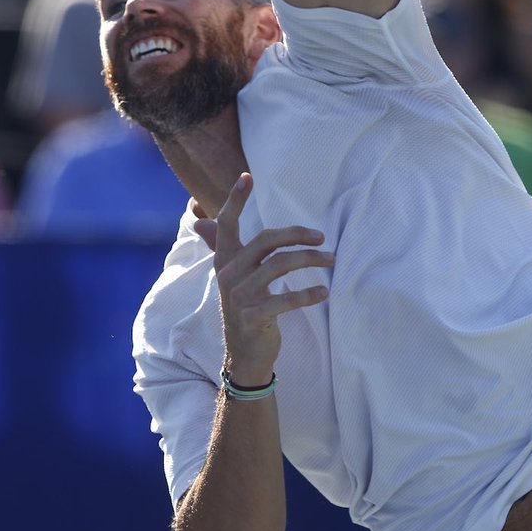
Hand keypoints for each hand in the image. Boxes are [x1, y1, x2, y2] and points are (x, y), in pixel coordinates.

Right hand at [193, 173, 332, 384]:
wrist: (244, 354)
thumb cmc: (245, 308)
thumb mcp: (231, 277)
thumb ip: (220, 247)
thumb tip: (199, 222)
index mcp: (224, 261)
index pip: (226, 224)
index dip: (235, 199)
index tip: (248, 176)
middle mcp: (228, 274)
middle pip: (265, 240)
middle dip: (297, 235)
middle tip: (321, 237)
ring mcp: (239, 296)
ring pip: (280, 266)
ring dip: (311, 260)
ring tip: (332, 261)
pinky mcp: (254, 316)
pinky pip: (287, 299)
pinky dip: (309, 294)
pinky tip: (324, 291)